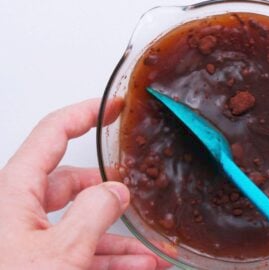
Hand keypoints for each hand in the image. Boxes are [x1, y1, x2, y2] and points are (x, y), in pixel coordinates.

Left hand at [0, 99, 169, 269]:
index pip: (53, 133)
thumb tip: (116, 190)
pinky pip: (78, 251)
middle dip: (111, 193)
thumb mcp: (58, 255)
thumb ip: (92, 214)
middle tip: (138, 194)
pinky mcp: (38, 261)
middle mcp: (19, 211)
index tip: (113, 107)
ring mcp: (28, 239)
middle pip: (73, 184)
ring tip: (150, 254)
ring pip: (80, 224)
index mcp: (15, 192)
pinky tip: (135, 267)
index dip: (85, 113)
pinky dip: (108, 258)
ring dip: (118, 239)